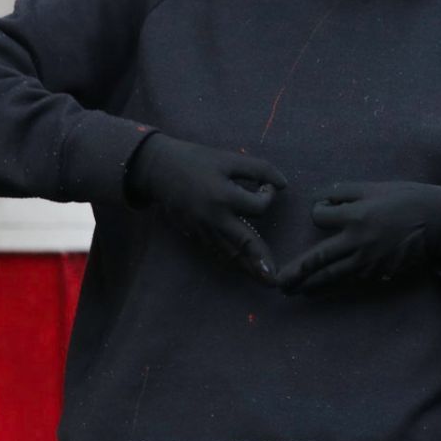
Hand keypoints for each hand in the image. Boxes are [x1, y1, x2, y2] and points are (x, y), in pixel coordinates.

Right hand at [125, 134, 285, 282]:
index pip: (259, 207)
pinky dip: (231, 260)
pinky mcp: (194, 233)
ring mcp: (202, 229)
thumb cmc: (195, 160)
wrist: (157, 170)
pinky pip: (217, 250)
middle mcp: (214, 218)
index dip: (268, 195)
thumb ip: (259, 169)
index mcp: (223, 197)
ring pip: (230, 252)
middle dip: (261, 262)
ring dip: (248, 267)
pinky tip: (242, 268)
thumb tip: (283, 184)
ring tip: (264, 280)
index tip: (265, 186)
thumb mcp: (229, 159)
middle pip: (244, 243)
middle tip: (275, 281)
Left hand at [279, 181, 440, 293]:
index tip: (322, 213)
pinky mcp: (379, 273)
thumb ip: (345, 192)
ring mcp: (369, 261)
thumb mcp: (375, 187)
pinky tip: (325, 287)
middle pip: (318, 260)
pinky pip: (352, 279)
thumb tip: (320, 200)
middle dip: (295, 272)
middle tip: (278, 282)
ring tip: (296, 291)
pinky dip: (336, 284)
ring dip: (312, 285)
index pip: (320, 217)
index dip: (318, 213)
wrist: (439, 221)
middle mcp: (359, 241)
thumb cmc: (406, 199)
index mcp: (357, 215)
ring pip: (333, 276)